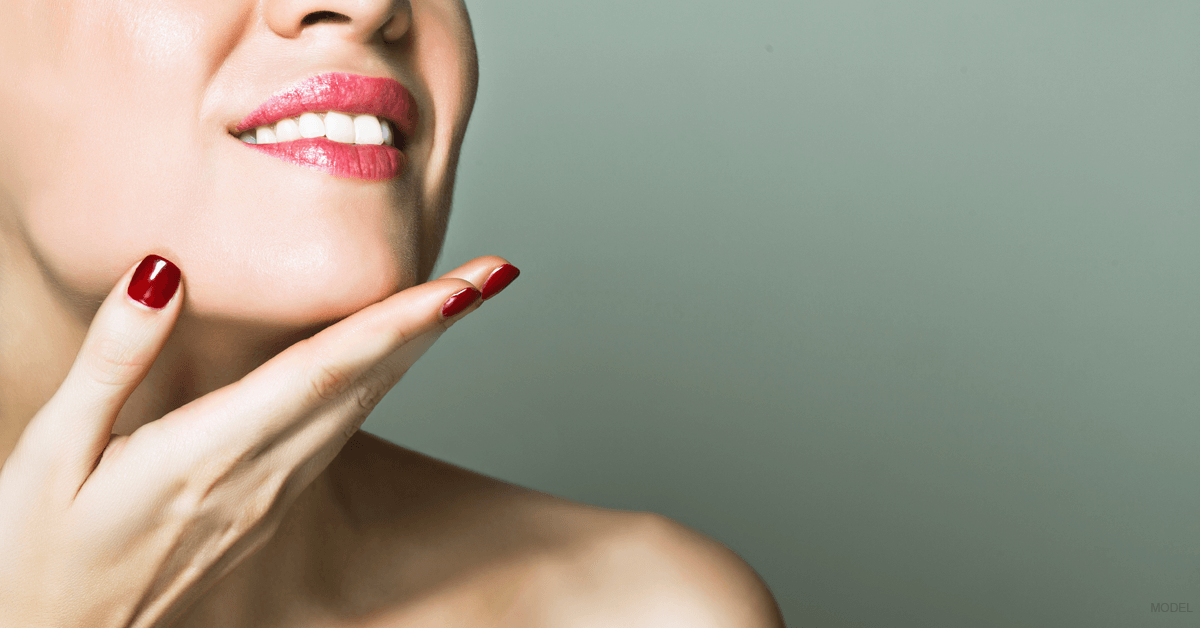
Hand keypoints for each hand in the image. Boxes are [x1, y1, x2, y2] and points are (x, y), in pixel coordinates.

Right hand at [0, 254, 518, 627]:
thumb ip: (114, 357)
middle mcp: (258, 474)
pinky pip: (338, 433)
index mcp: (209, 453)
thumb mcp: (52, 451)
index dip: (399, 322)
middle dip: (433, 324)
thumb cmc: (37, 549)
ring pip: (361, 408)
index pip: (326, 370)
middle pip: (365, 384)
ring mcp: (270, 496)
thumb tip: (163, 271)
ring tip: (460, 298)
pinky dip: (378, 385)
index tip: (462, 285)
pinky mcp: (267, 508)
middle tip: (493, 273)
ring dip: (415, 351)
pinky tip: (394, 358)